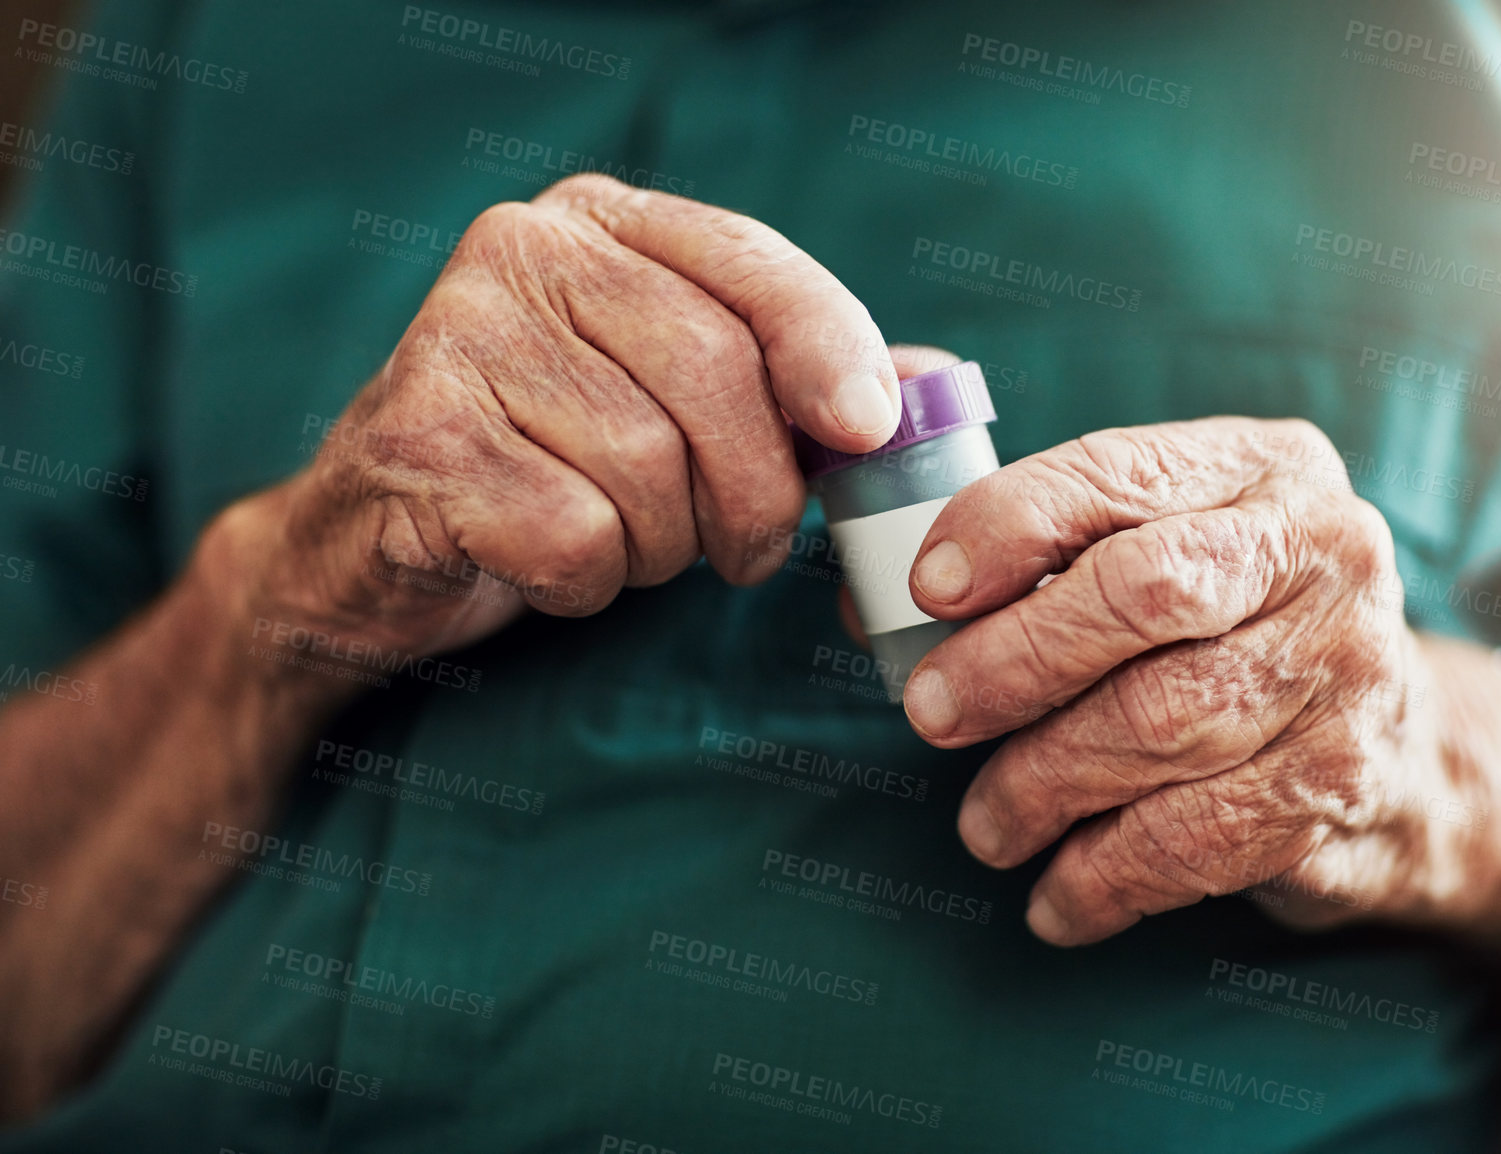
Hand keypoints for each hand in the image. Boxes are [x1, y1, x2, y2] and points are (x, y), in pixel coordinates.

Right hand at [212, 174, 907, 681]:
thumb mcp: (680, 409)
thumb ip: (797, 389)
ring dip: (661, 546)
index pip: (752, 265)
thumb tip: (931, 389)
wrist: (373, 549)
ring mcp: (457, 337)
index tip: (865, 431)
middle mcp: (522, 252)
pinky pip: (576, 535)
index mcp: (602, 222)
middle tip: (741, 550)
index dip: (830, 349)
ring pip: (648, 469)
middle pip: (714, 376)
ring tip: (621, 543)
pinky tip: (545, 563)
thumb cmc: (556, 472)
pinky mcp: (418, 438)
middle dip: (755, 494)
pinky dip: (586, 581)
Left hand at [899, 418, 1500, 944]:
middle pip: (1144, 595)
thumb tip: (872, 601)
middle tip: (931, 714)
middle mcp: (1325, 552)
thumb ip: (1040, 555)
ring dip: (1044, 783)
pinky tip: (1055, 898)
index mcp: (1263, 466)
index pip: (1117, 475)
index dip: (1009, 526)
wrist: (1411, 747)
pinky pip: (1200, 837)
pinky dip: (1107, 876)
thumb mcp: (1163, 550)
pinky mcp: (1346, 782)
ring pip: (1164, 724)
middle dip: (1014, 660)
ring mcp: (1350, 668)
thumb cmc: (1233, 630)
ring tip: (986, 824)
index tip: (927, 589)